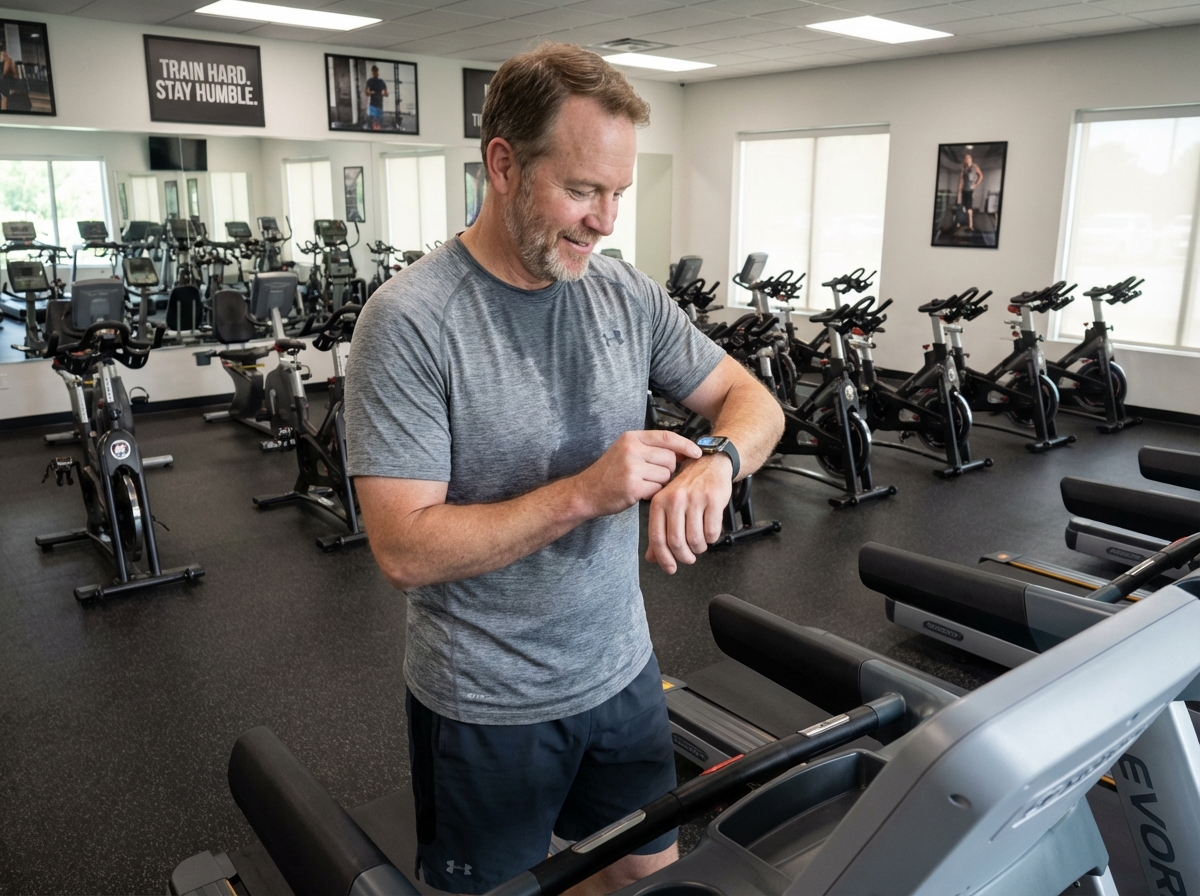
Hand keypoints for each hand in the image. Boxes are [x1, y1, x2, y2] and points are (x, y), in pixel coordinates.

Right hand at [576, 430, 701, 517]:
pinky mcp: (633, 486)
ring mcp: (631, 468)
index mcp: (631, 437)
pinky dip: (652, 493)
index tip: (697, 453)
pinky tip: (638, 491)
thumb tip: (683, 452)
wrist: (586, 492)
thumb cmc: (609, 473)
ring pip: (666, 475)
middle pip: (670, 458)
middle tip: (652, 475)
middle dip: (667, 469)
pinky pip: (657, 489)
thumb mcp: (627, 451)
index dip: (686, 445)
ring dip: (660, 482)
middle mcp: (631, 449)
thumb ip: (651, 448)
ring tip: (643, 483)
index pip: (667, 437)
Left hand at [645, 454, 732, 573]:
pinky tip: (710, 531)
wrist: (709, 464)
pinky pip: (712, 531)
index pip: (657, 538)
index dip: (664, 558)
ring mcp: (695, 499)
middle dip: (684, 556)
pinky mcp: (713, 499)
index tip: (670, 568)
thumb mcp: (667, 505)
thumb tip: (652, 558)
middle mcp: (675, 499)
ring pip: (696, 539)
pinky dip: (711, 538)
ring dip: (699, 548)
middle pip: (677, 542)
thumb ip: (659, 531)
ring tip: (700, 543)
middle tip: (689, 558)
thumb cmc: (687, 487)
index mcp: (659, 502)